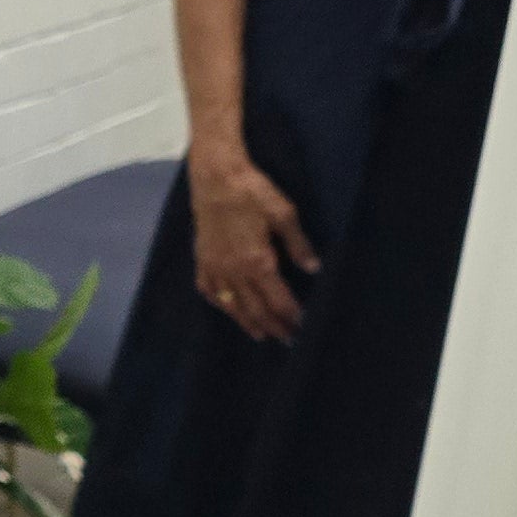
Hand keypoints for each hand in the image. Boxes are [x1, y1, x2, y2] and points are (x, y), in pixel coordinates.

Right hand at [190, 150, 316, 342]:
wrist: (215, 177)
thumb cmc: (253, 192)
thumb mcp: (284, 213)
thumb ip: (299, 244)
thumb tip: (314, 269)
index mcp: (258, 261)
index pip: (278, 300)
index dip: (291, 316)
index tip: (302, 326)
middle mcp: (235, 272)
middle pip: (256, 309)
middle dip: (274, 326)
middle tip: (287, 339)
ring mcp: (216, 268)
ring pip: (232, 306)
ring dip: (248, 322)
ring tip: (261, 334)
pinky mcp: (202, 260)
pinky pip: (209, 291)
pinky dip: (221, 305)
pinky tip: (229, 309)